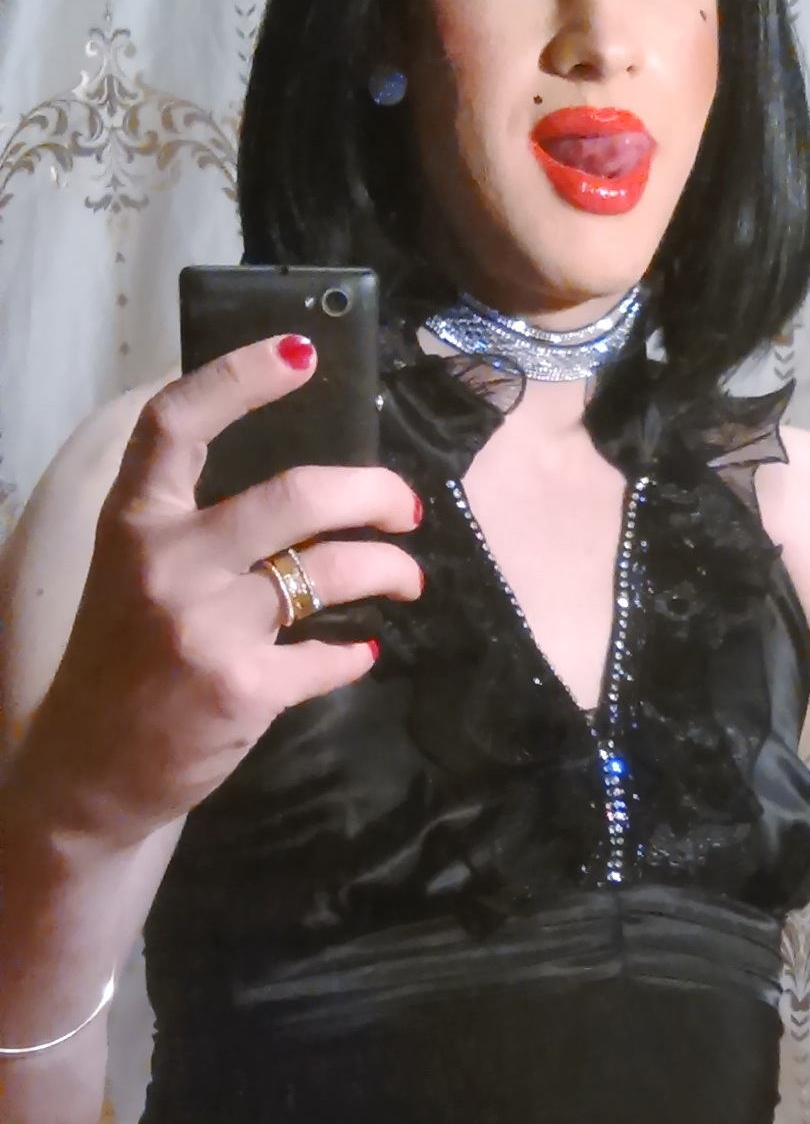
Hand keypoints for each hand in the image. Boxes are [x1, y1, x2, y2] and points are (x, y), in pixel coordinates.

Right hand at [15, 338, 424, 847]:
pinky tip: (359, 651)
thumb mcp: (130, 574)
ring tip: (405, 579)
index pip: (178, 422)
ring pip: (331, 573)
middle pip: (297, 495)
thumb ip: (193, 526)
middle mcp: (168, 562)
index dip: (241, 377)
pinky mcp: (244, 687)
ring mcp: (207, 626)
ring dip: (390, 571)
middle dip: (374, 493)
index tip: (301, 353)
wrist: (90, 771)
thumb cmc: (122, 661)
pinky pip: (331, 654)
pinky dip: (356, 652)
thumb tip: (305, 494)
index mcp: (134, 522)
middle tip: (405, 506)